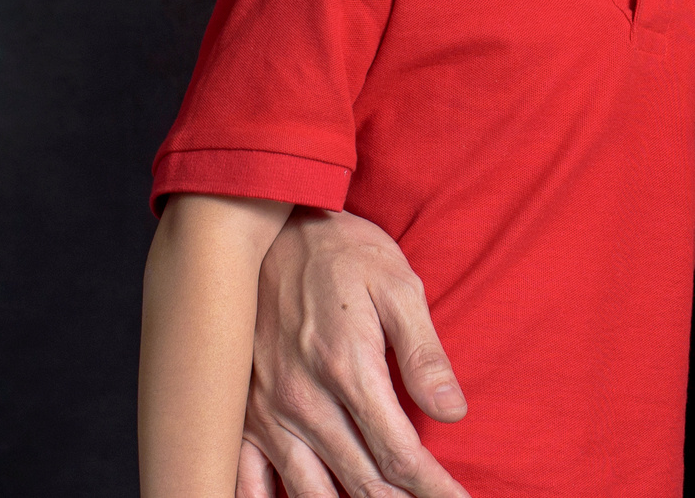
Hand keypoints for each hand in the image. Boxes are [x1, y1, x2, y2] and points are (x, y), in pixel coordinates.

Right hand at [236, 207, 471, 497]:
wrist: (266, 223)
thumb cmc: (341, 253)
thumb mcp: (397, 286)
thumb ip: (424, 353)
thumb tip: (454, 412)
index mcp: (349, 370)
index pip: (400, 455)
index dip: (434, 488)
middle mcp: (303, 402)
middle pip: (362, 483)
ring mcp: (266, 413)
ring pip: (310, 494)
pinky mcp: (240, 413)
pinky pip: (246, 482)